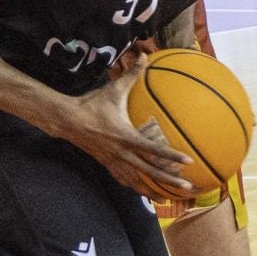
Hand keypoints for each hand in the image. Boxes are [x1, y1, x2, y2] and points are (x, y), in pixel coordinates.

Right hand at [68, 62, 191, 196]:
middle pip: (150, 172)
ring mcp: (114, 162)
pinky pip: (124, 180)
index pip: (154, 150)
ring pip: (137, 181)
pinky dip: (136, 187)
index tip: (188, 162)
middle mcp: (122, 153)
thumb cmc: (93, 104)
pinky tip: (143, 192)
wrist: (68, 121)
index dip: (172, 157)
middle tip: (187, 188)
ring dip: (153, 190)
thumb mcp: (113, 89)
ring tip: (168, 199)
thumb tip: (145, 56)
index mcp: (126, 137)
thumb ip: (131, 74)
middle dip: (170, 181)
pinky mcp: (107, 164)